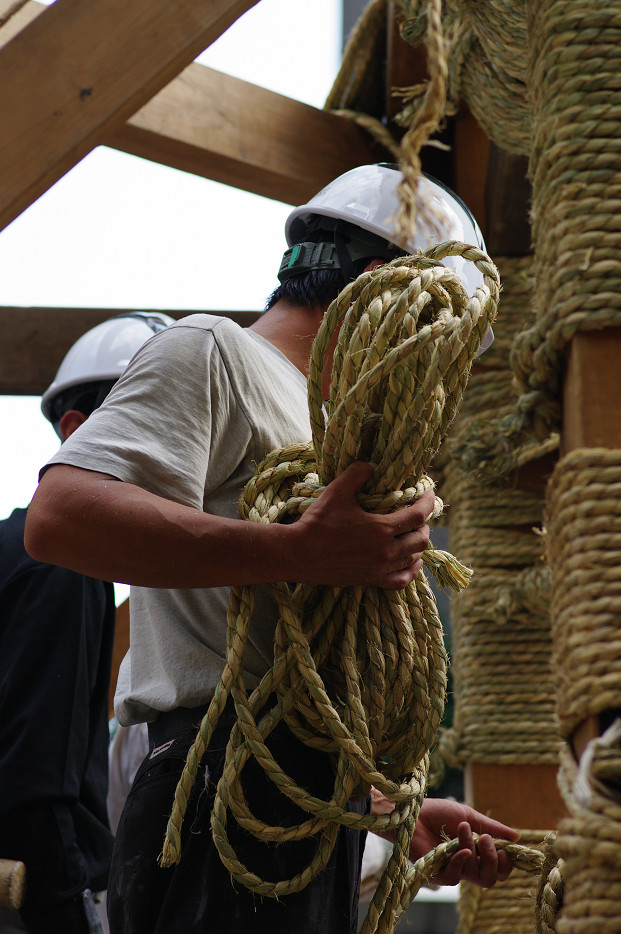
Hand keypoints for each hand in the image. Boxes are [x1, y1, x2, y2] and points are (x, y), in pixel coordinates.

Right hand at [293, 462, 434, 589]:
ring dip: (418, 545)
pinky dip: (411, 570)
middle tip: (418, 513)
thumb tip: (373, 465)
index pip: (418, 515)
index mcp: (381, 528)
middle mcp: (385, 551)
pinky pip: (402, 580)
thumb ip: (357, 473)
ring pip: (413, 559)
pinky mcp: (370, 580)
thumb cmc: (317, 522)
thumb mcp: (336, 491)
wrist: (298, 554)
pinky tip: (411, 561)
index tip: (429, 492)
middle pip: (421, 539)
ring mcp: (378, 569)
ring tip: (414, 533)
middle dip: (424, 524)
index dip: (429, 502)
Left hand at [372, 792, 519, 887]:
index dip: (505, 864)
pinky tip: (459, 850)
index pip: (498, 869)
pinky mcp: (437, 874)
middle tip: (486, 839)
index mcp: (477, 853)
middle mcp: (467, 865)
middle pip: (490, 879)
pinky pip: (455, 878)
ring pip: (475, 876)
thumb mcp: (469, 816)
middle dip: (493, 860)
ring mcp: (452, 870)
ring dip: (473, 851)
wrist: (414, 812)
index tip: (506, 849)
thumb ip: (492, 828)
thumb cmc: (439, 813)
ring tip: (463, 829)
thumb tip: (517, 836)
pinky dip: (460, 863)